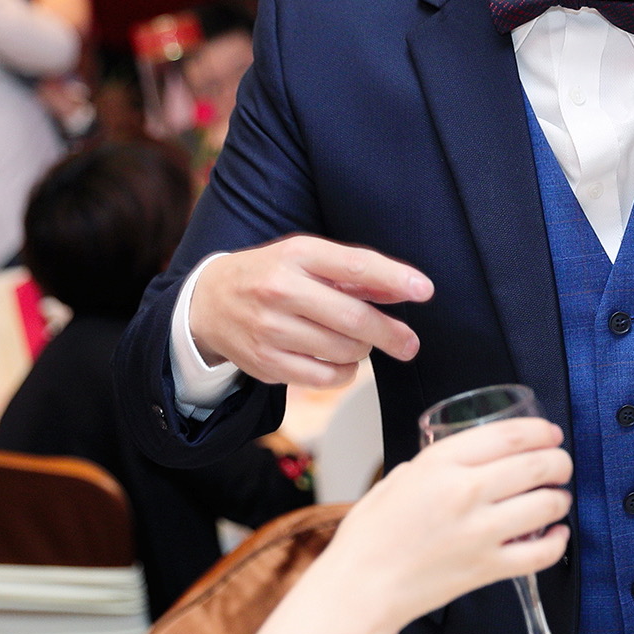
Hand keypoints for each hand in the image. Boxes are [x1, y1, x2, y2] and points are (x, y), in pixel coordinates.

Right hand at [189, 235, 429, 387]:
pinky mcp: (266, 363)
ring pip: (342, 351)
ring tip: (358, 342)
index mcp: (296, 255)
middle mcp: (281, 291)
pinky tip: (338, 360)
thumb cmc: (270, 275)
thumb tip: (402, 288)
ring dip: (362, 350)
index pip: (355, 265)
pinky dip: (343, 372)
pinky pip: (324, 378)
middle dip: (390, 334)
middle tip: (410, 344)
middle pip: (352, 319)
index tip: (424, 290)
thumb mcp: (305, 258)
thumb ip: (353, 273)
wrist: (208, 303)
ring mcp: (271, 329)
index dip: (395, 278)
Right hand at [321, 417, 571, 628]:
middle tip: (562, 464)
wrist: (360, 589)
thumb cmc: (369, 538)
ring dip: (560, 499)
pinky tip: (556, 535)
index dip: (540, 431)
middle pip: (537, 465)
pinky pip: (540, 553)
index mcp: (440, 463)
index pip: (509, 435)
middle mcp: (465, 492)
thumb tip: (461, 461)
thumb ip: (432, 465)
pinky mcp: (487, 568)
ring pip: (546, 505)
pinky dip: (556, 542)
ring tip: (558, 498)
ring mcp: (480, 532)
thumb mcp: (396, 479)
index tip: (550, 434)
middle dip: (559, 461)